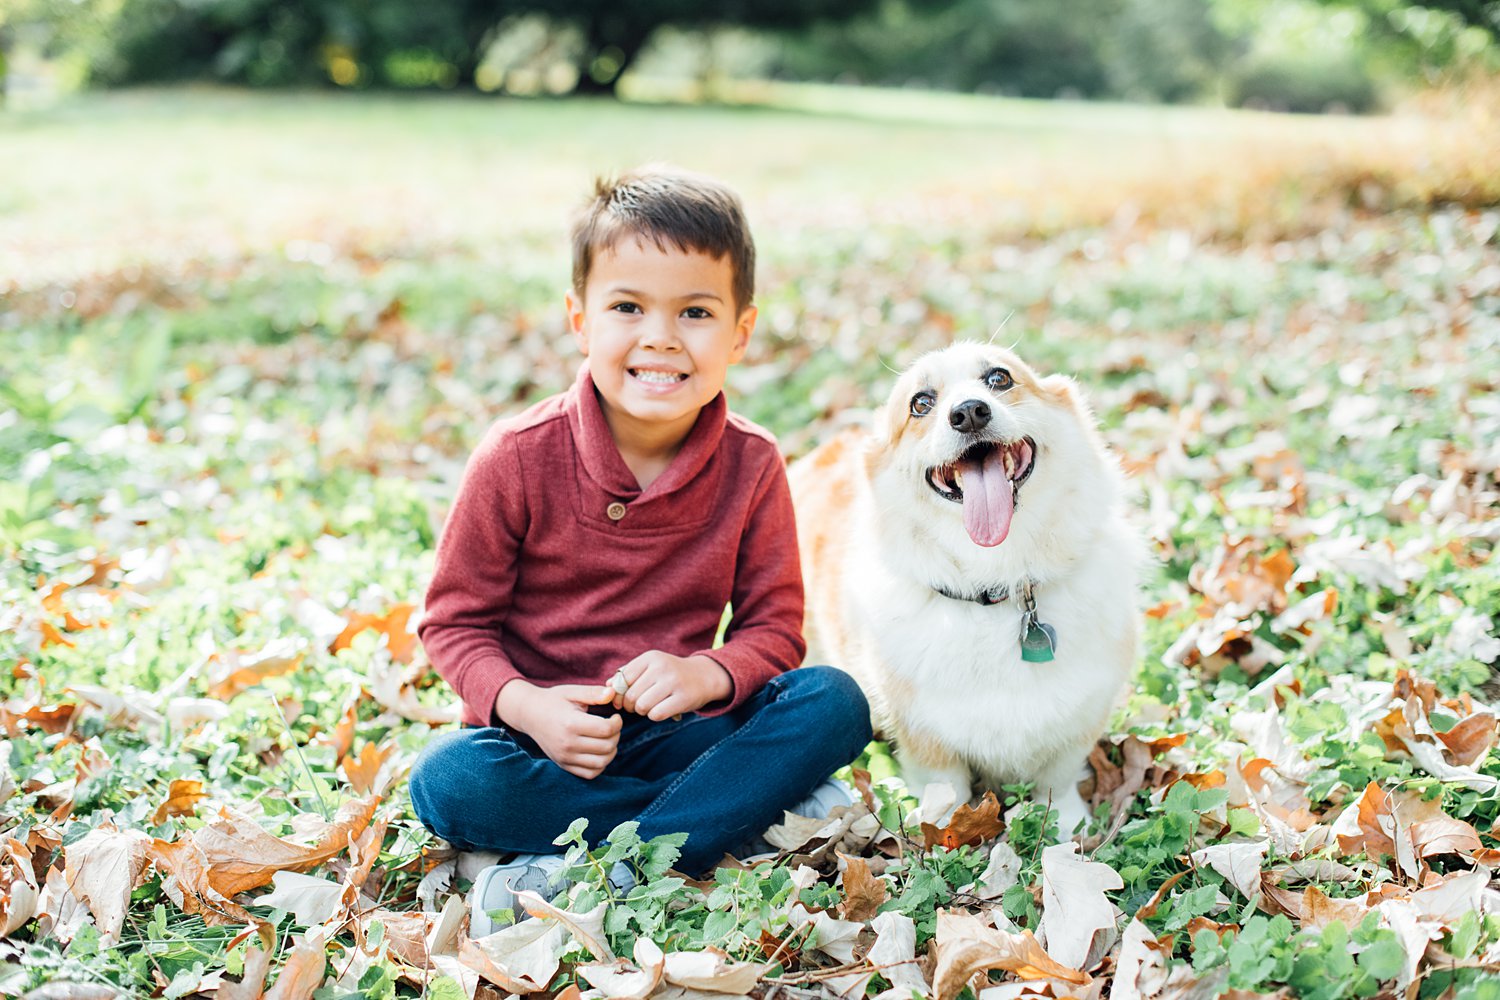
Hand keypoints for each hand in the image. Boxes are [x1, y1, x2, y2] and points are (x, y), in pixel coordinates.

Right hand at [495, 681, 621, 779]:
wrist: (529, 714)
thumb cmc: (553, 700)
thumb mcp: (572, 692)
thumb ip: (593, 693)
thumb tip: (613, 693)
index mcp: (571, 724)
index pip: (606, 729)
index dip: (617, 723)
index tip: (615, 716)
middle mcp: (567, 744)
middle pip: (606, 747)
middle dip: (616, 735)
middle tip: (612, 726)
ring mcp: (565, 757)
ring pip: (601, 763)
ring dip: (611, 751)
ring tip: (608, 739)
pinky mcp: (563, 765)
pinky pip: (590, 773)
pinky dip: (600, 765)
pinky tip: (599, 751)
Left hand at [609, 651, 731, 720]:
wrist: (705, 677)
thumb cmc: (671, 674)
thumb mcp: (651, 667)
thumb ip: (629, 674)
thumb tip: (608, 686)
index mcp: (651, 657)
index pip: (622, 679)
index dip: (619, 694)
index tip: (624, 699)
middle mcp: (661, 667)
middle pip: (631, 695)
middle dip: (631, 705)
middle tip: (638, 705)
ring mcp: (673, 682)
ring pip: (642, 706)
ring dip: (643, 711)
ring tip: (651, 707)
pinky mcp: (683, 698)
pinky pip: (656, 714)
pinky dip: (655, 716)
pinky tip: (661, 711)